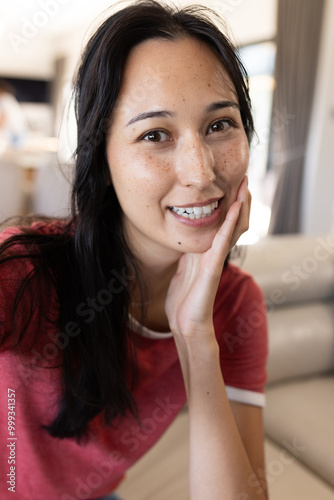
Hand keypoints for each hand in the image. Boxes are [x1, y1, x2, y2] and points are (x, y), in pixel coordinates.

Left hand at [165, 176, 250, 339]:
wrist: (186, 325)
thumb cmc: (185, 302)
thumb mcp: (183, 272)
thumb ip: (188, 258)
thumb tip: (186, 247)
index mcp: (206, 253)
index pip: (222, 225)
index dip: (228, 206)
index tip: (231, 185)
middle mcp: (214, 254)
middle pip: (233, 223)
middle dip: (239, 201)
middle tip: (244, 179)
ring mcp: (215, 260)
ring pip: (233, 228)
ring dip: (239, 206)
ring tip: (244, 185)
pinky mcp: (212, 267)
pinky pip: (223, 241)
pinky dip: (229, 223)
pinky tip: (234, 207)